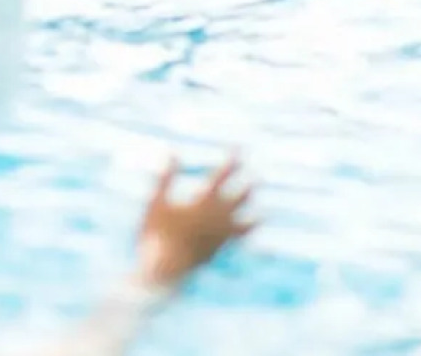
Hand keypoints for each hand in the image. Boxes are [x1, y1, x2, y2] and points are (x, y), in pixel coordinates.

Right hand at [135, 155, 255, 289]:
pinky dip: (245, 241)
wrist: (165, 271)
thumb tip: (172, 152)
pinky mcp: (218, 251)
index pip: (222, 176)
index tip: (238, 150)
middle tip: (258, 177)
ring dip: (254, 216)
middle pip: (240, 199)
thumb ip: (165, 177)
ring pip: (245, 224)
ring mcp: (220, 237)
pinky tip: (249, 246)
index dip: (231, 162)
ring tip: (264, 215)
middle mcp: (218, 218)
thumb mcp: (156, 202)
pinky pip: (237, 245)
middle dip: (248, 186)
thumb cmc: (157, 234)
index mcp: (204, 202)